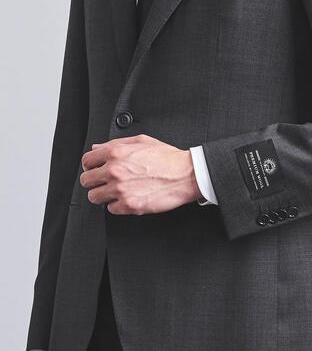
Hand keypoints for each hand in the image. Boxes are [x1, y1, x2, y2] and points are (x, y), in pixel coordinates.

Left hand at [80, 134, 202, 214]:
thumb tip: (97, 148)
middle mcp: (114, 171)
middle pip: (86, 180)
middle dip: (95, 181)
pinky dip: (118, 205)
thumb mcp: (141, 141)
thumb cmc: (168, 158)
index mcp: (115, 153)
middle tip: (106, 182)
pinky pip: (111, 209)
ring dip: (103, 195)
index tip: (96, 169)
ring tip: (117, 191)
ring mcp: (121, 190)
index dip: (91, 165)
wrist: (186, 175)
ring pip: (94, 197)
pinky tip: (128, 198)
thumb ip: (115, 144)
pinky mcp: (129, 205)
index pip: (87, 161)